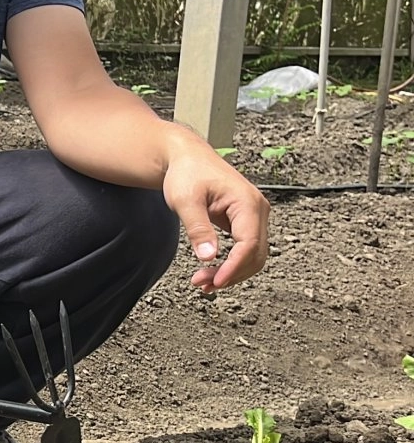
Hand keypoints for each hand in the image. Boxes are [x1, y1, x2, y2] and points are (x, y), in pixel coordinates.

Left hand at [164, 144, 270, 292]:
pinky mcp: (246, 221)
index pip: (249, 244)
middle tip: (203, 284)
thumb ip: (197, 228)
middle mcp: (257, 209)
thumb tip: (208, 256)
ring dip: (232, 272)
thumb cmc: (187, 172)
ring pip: (253, 255)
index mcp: (247, 202)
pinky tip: (214, 272)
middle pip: (255, 254)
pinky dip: (232, 263)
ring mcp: (254, 216)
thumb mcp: (185, 201)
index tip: (217, 281)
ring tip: (205, 282)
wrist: (187, 158)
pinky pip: (246, 249)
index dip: (234, 267)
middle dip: (231, 273)